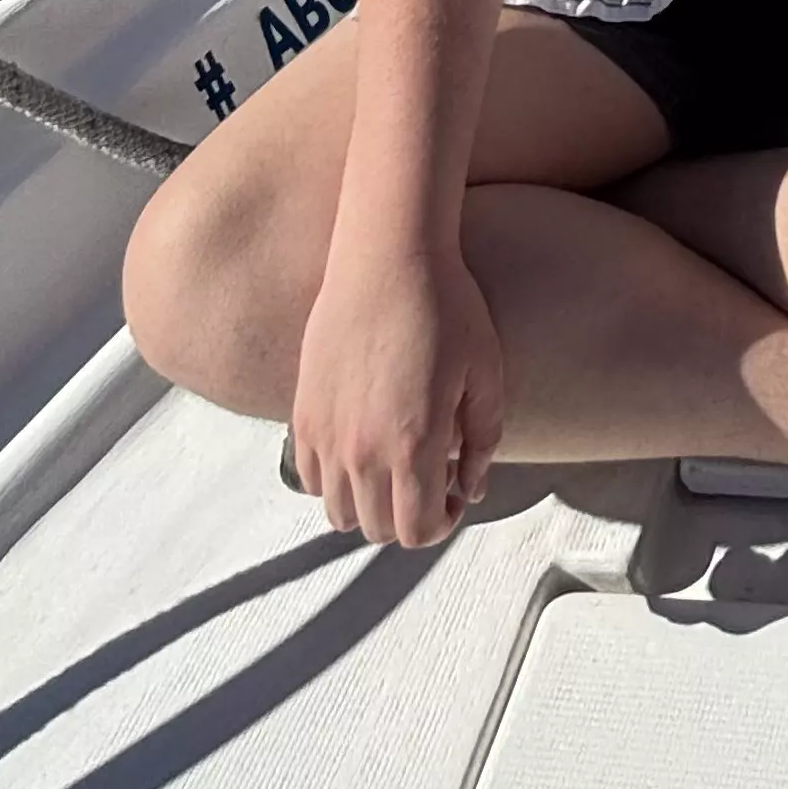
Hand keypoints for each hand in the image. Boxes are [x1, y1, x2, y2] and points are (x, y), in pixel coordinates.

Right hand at [288, 233, 504, 548]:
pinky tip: (361, 444)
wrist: (388, 256)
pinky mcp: (302, 412)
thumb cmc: (447, 307)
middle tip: (430, 481)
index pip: (418, 531)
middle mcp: (362, 451)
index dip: (443, 524)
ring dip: (369, 504)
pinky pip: (310, 476)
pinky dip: (334, 479)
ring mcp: (326, 434)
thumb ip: (482, 442)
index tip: (455, 494)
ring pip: (339, 513)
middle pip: (378, 530)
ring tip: (393, 466)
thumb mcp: (485, 375)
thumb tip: (472, 487)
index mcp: (413, 446)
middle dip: (409, 517)